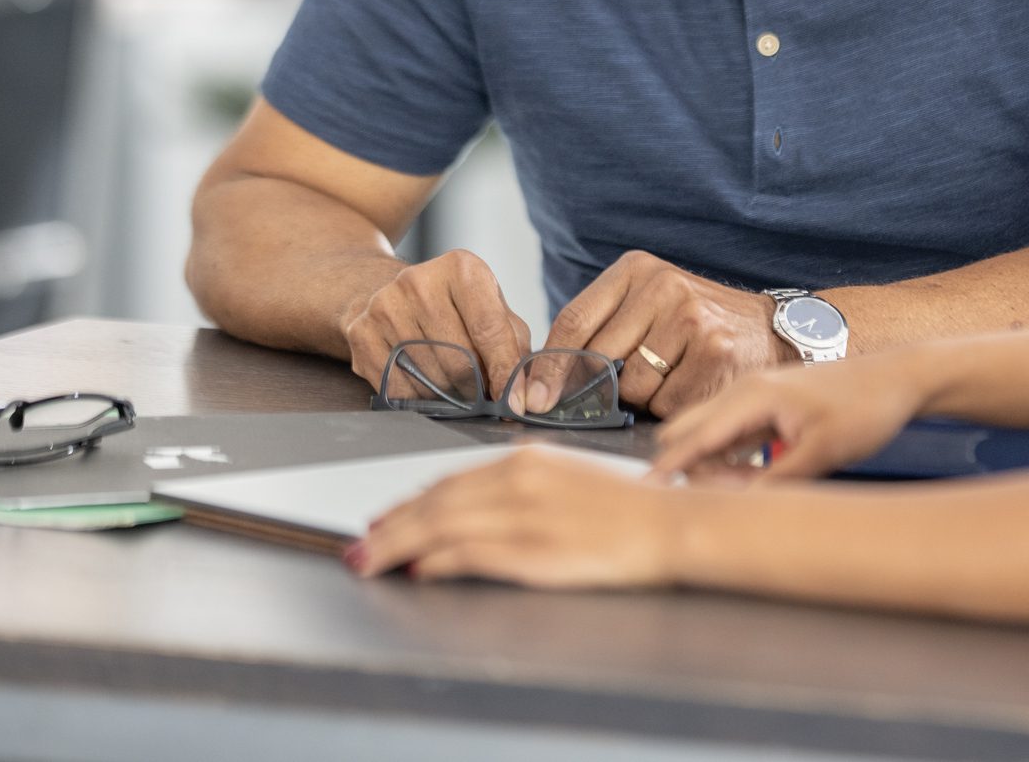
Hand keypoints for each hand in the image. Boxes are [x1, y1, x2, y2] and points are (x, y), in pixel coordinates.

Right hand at [342, 249, 532, 401]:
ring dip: (450, 396)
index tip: (516, 402)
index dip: (505, 372)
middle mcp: (419, 282)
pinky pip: (398, 388)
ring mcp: (385, 306)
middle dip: (477, 389)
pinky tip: (426, 386)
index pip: (489, 328)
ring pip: (429, 378)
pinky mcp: (362, 332)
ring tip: (455, 387)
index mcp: (461, 269)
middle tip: (483, 395)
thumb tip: (526, 395)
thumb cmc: (452, 306)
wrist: (385, 290)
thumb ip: (513, 345)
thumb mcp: (491, 308)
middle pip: (459, 360)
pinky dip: (419, 399)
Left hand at [347, 447, 678, 587]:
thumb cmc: (625, 508)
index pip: (450, 481)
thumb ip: (518, 486)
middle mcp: (518, 480)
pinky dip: (438, 562)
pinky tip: (419, 570)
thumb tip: (470, 509)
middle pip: (436, 503)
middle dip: (391, 526)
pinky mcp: (533, 550)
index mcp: (525, 459)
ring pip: (442, 527)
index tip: (385, 519)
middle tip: (361, 544)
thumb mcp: (565, 478)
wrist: (667, 525)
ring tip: (372, 561)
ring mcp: (524, 515)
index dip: (410, 502)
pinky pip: (470, 554)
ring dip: (399, 545)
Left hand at [536, 252, 790, 418]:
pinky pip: (667, 403)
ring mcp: (691, 319)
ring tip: (674, 374)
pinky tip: (694, 384)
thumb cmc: (696, 324)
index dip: (547, 368)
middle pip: (598, 359)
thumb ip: (600, 331)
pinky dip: (673, 406)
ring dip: (645, 397)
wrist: (769, 330)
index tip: (530, 399)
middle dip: (597, 389)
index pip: (573, 321)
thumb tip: (541, 387)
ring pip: (633, 387)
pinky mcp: (715, 353)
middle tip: (615, 392)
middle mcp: (663, 287)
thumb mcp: (646, 305)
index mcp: (636, 269)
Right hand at [651, 353, 933, 481]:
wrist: (900, 378)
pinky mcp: (766, 408)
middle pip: (688, 432)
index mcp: (752, 396)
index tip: (642, 494)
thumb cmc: (866, 409)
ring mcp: (754, 397)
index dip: (668, 469)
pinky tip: (754, 481)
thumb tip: (737, 510)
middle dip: (689, 470)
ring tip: (750, 492)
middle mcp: (744, 391)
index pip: (695, 437)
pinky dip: (729, 460)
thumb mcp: (825, 452)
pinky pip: (730, 436)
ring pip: (708, 435)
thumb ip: (777, 482)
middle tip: (723, 503)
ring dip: (712, 467)